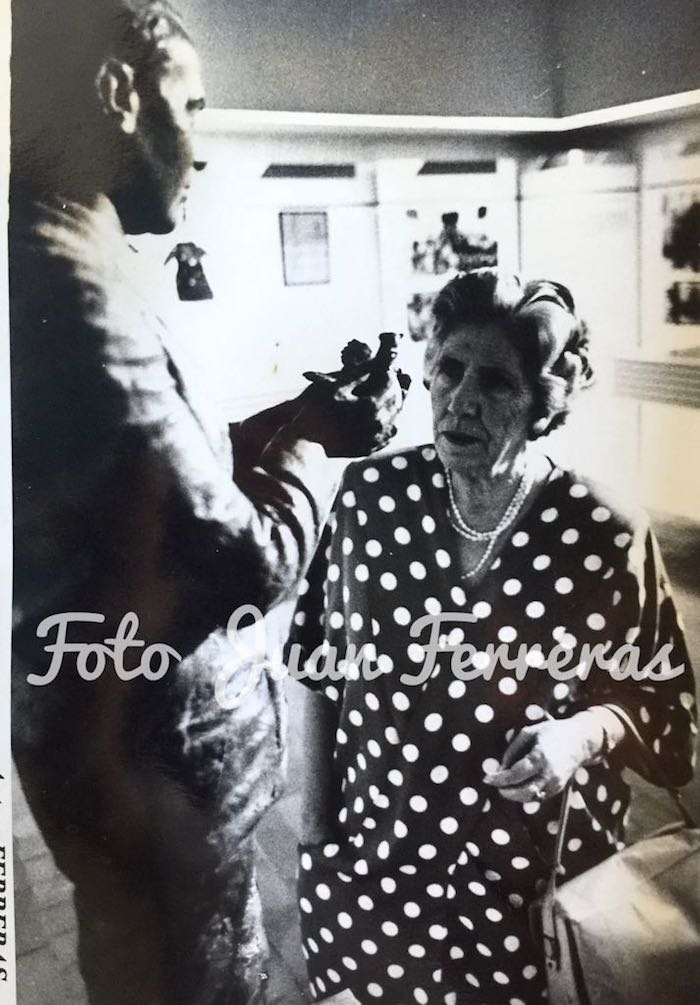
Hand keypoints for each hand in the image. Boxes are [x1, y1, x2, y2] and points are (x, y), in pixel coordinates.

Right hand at [297, 336, 409, 456]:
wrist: (307, 444)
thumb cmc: (316, 413)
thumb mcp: (334, 388)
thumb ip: (357, 374)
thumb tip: (374, 363)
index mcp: (371, 406)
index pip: (388, 384)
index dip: (388, 372)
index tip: (385, 366)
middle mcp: (378, 424)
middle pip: (395, 401)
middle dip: (393, 387)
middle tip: (389, 378)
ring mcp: (376, 439)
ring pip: (394, 417)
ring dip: (393, 404)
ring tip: (387, 395)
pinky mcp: (371, 448)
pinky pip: (387, 434)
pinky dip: (388, 422)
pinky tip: (382, 416)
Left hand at [483, 712, 604, 801]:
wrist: (580, 741)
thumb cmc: (552, 733)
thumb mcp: (530, 732)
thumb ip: (513, 750)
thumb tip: (501, 768)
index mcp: (540, 756)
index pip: (516, 774)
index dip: (499, 779)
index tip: (486, 779)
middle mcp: (549, 773)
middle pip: (524, 791)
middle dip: (506, 792)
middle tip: (495, 785)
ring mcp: (555, 783)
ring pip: (531, 798)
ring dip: (515, 796)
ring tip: (504, 787)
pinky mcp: (558, 788)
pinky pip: (539, 797)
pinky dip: (526, 795)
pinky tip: (518, 787)